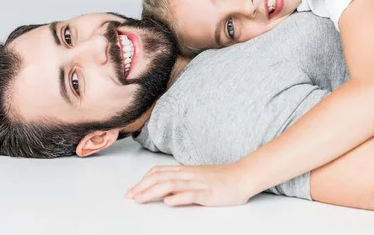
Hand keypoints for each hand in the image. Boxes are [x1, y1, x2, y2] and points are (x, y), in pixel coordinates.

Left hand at [126, 164, 253, 206]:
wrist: (243, 176)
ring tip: (141, 199)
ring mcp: (199, 183)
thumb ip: (183, 181)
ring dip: (153, 192)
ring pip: (171, 185)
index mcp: (186, 171)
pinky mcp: (209, 193)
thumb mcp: (198, 177)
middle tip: (130, 197)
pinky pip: (192, 195)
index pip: (159, 172)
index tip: (133, 191)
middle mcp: (189, 175)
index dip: (143, 180)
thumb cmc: (221, 179)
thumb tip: (165, 190)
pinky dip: (178, 198)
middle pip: (161, 177)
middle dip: (142, 187)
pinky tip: (169, 202)